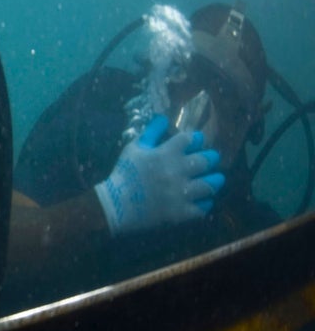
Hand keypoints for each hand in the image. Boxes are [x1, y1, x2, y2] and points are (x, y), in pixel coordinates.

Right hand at [93, 114, 224, 235]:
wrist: (114, 205)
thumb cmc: (123, 174)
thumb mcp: (133, 149)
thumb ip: (150, 133)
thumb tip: (163, 118)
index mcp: (166, 153)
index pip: (191, 139)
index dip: (197, 139)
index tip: (196, 142)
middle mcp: (178, 171)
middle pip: (208, 160)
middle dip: (211, 158)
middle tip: (210, 160)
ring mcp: (181, 192)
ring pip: (211, 184)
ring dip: (214, 180)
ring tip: (214, 179)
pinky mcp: (181, 211)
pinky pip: (203, 207)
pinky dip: (205, 203)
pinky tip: (203, 200)